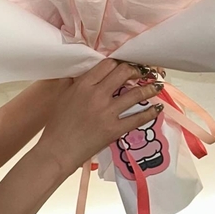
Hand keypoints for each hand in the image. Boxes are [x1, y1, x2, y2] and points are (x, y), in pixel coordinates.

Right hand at [35, 59, 163, 177]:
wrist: (57, 150)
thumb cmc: (57, 125)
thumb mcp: (63, 97)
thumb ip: (75, 82)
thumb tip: (84, 71)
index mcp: (83, 85)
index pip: (107, 65)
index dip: (119, 63)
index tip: (125, 65)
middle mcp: (96, 95)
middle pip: (123, 73)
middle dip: (136, 71)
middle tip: (142, 73)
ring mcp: (107, 112)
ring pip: (135, 94)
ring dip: (150, 88)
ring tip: (157, 86)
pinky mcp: (114, 129)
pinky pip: (138, 118)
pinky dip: (151, 112)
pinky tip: (157, 108)